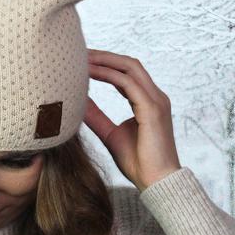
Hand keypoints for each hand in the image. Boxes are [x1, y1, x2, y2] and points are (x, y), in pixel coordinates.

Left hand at [83, 50, 180, 191]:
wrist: (156, 182)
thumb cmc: (138, 162)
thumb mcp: (110, 134)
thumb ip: (96, 116)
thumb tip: (77, 102)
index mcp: (148, 101)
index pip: (127, 73)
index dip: (106, 64)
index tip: (83, 60)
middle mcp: (155, 97)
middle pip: (129, 64)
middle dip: (104, 56)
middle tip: (80, 52)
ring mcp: (156, 101)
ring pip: (130, 68)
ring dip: (105, 61)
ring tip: (82, 58)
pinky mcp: (153, 109)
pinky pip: (128, 84)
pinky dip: (108, 75)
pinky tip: (90, 74)